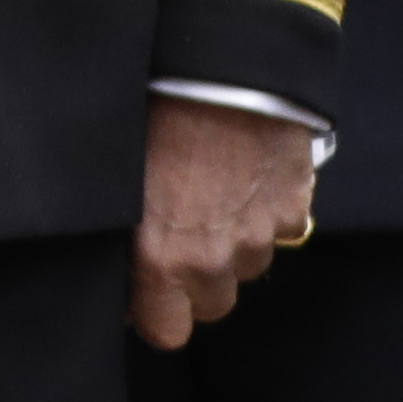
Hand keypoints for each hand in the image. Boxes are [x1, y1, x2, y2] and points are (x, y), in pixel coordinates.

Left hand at [133, 94, 319, 345]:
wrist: (213, 71)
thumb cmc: (146, 114)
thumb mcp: (110, 174)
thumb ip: (116, 229)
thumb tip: (111, 262)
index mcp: (160, 256)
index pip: (165, 331)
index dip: (154, 311)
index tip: (141, 288)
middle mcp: (213, 258)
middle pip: (210, 304)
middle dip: (192, 281)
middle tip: (174, 235)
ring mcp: (259, 237)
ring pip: (243, 268)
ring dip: (227, 247)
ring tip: (204, 195)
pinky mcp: (292, 211)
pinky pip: (275, 231)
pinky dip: (260, 214)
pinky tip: (237, 177)